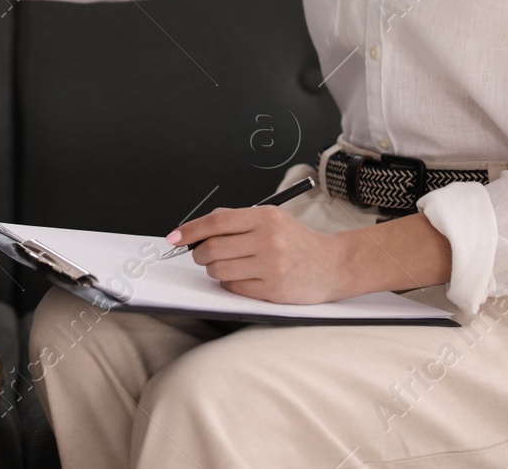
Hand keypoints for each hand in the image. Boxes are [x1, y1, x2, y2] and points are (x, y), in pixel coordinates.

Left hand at [171, 206, 355, 303]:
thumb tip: (198, 230)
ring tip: (226, 265)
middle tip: (201, 255)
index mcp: (266, 217)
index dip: (190, 230)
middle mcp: (269, 240)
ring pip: (219, 270)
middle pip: (212, 248)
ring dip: (213, 269)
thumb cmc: (298, 241)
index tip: (174, 237)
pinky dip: (229, 284)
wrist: (333, 265)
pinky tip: (241, 277)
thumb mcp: (272, 219)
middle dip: (199, 254)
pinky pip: (234, 288)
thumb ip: (237, 221)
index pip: (216, 221)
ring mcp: (272, 267)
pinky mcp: (274, 291)